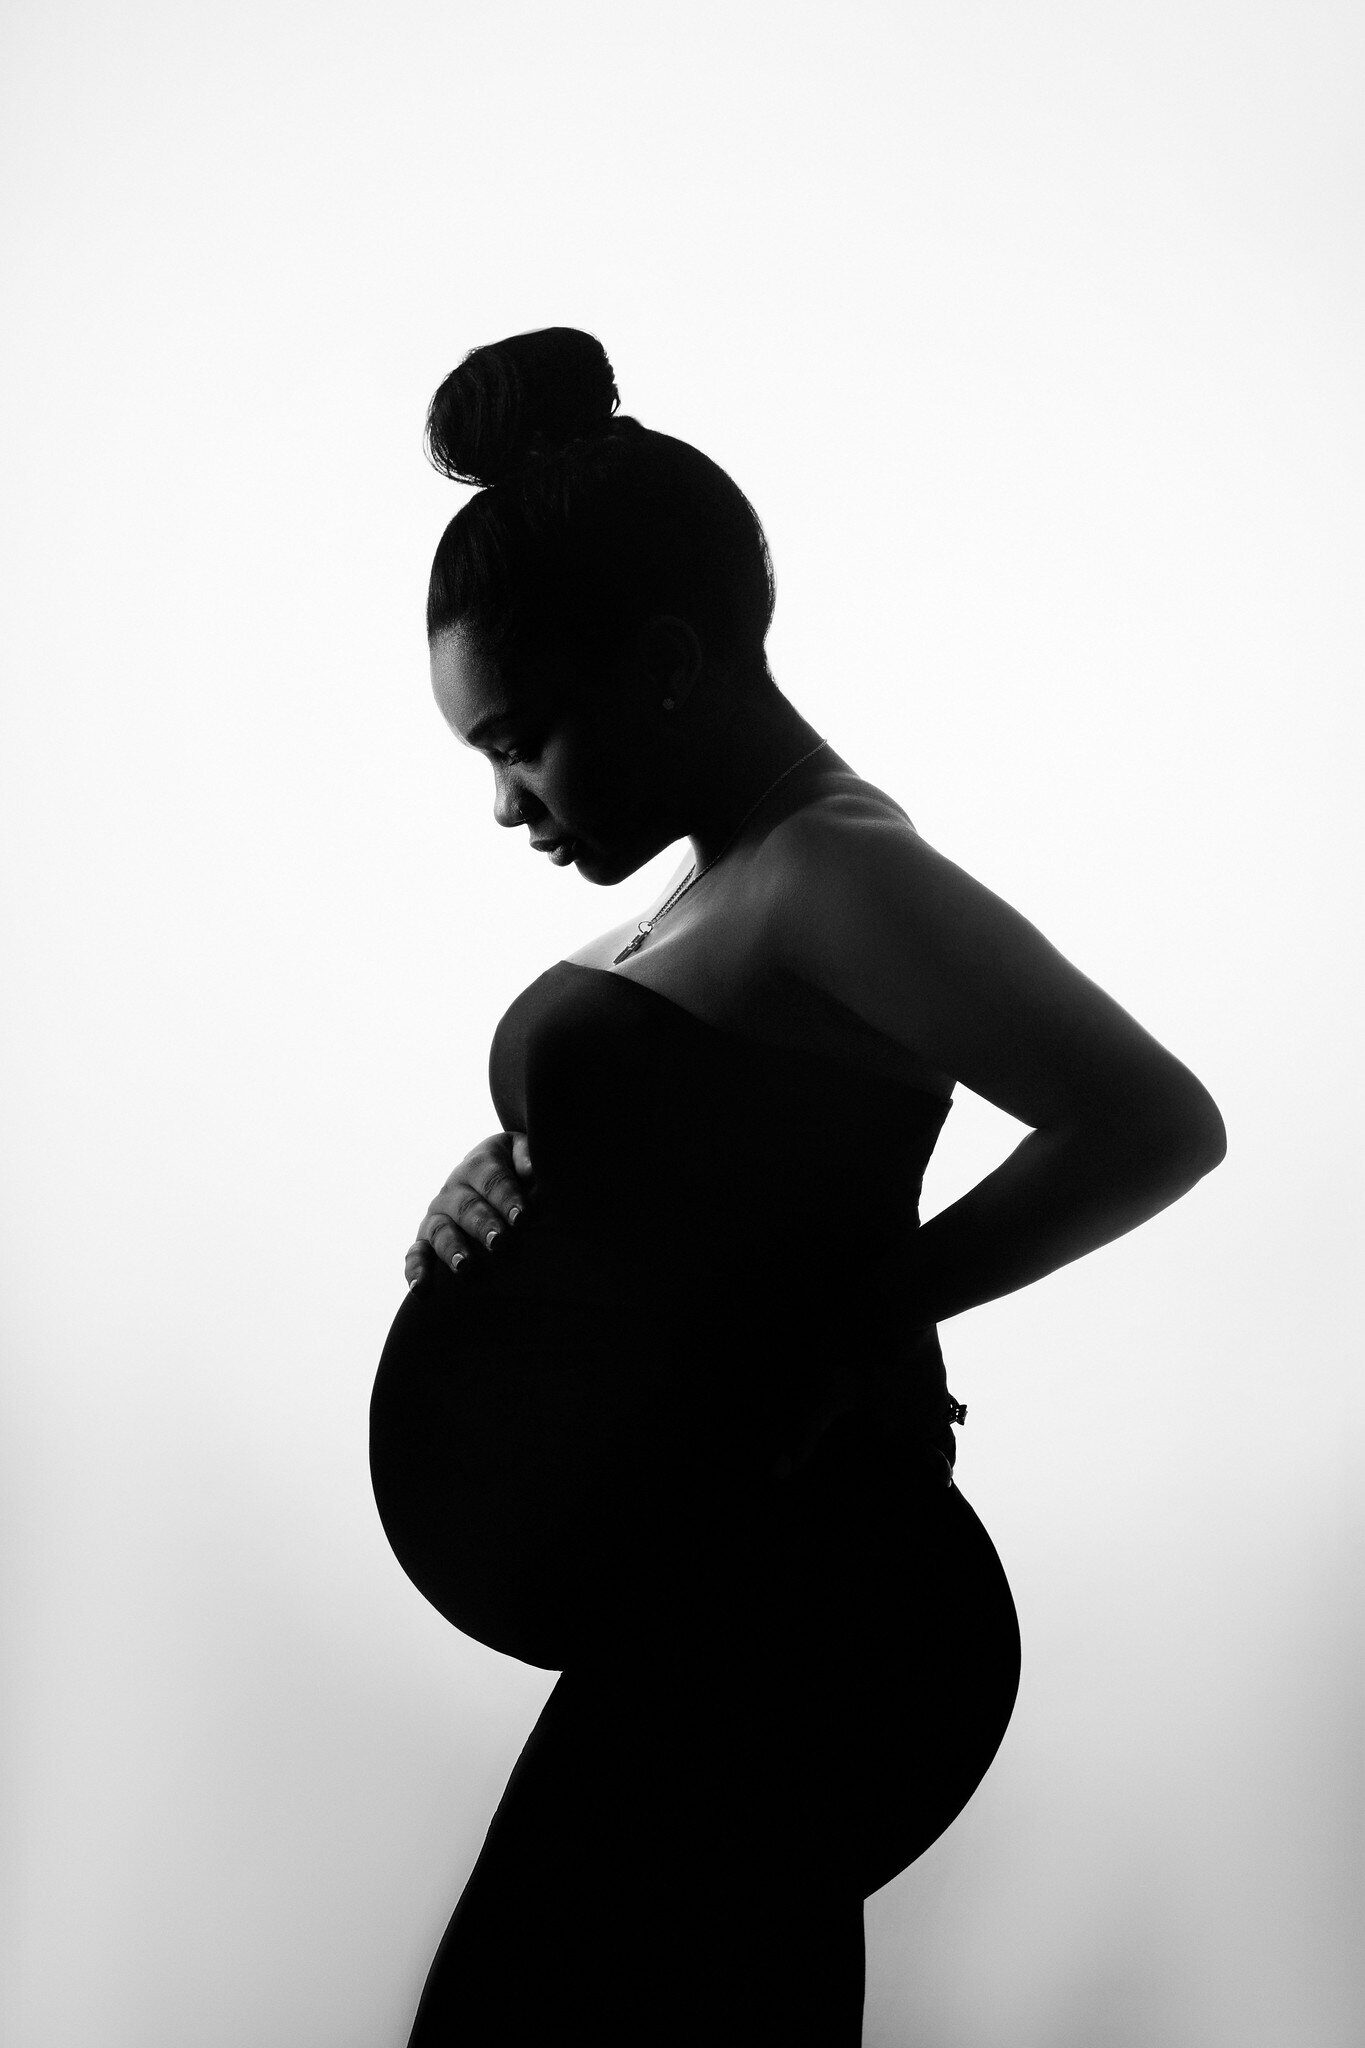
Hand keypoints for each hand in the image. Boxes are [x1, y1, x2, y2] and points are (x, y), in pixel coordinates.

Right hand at [404, 1130, 535, 1288]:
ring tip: (465, 1267)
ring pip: (441, 1231)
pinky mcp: (426, 1239)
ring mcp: (437, 1215)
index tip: (522, 1216)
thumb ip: (527, 1157)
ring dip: (452, 1249)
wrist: (489, 1174)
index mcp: (478, 1165)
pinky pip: (416, 1254)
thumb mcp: (521, 1153)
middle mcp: (453, 1189)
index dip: (507, 1197)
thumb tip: (531, 1170)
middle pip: (467, 1208)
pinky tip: (421, 1290)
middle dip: (483, 1226)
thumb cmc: (515, 1169)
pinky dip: (416, 1271)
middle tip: (500, 1243)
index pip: (492, 1179)